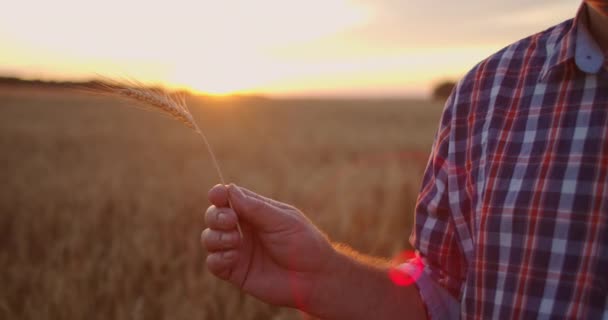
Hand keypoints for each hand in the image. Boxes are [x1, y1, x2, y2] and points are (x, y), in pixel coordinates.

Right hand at [201, 184, 334, 308]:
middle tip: (231, 220)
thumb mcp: (282, 220)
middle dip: (216, 216)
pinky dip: (217, 258)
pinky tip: (233, 257)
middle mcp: (243, 229)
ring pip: (209, 238)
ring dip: (215, 237)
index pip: (229, 198)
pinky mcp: (235, 272)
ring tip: (235, 240)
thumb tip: (229, 190)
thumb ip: (255, 207)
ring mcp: (238, 250)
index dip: (219, 194)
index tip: (218, 194)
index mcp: (255, 212)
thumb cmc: (304, 243)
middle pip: (214, 216)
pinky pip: (213, 263)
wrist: (315, 278)